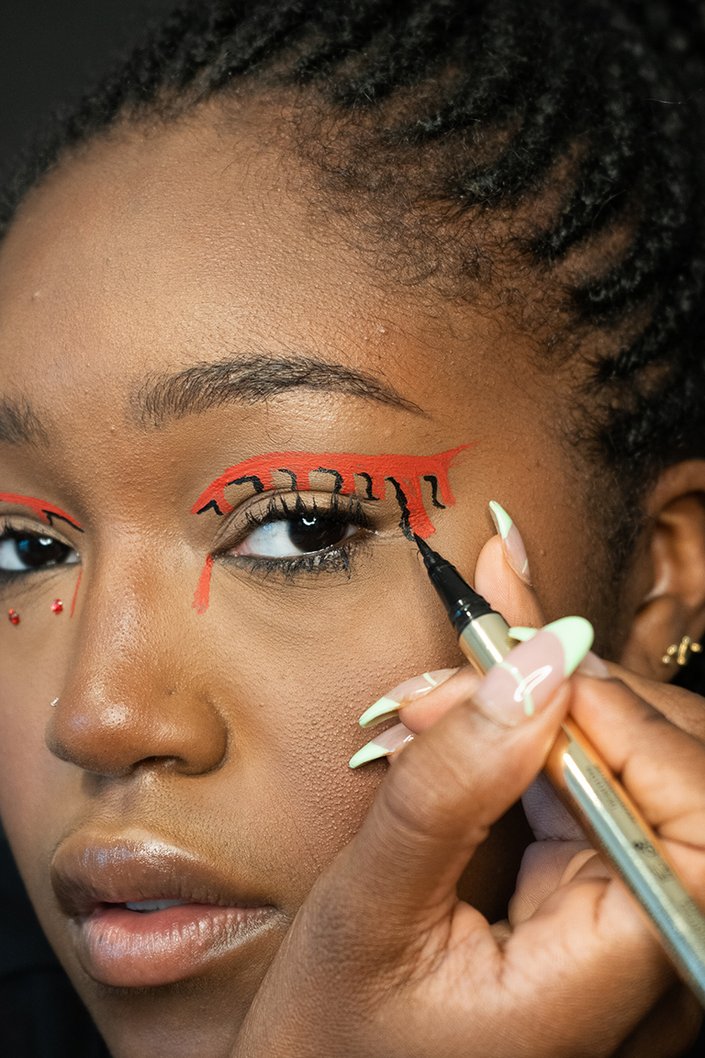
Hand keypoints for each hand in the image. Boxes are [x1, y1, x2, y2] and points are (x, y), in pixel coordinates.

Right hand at [231, 524, 704, 1057]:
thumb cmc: (340, 1032)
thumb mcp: (374, 905)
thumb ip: (450, 786)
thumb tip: (532, 663)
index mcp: (620, 975)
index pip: (695, 821)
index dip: (625, 726)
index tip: (523, 665)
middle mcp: (653, 950)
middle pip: (680, 774)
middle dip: (580, 695)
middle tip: (471, 657)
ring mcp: (632, 918)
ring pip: (644, 762)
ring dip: (559, 700)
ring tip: (461, 676)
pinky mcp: (600, 888)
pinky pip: (603, 780)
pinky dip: (549, 724)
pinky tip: (494, 690)